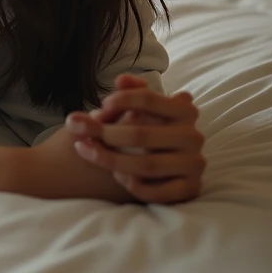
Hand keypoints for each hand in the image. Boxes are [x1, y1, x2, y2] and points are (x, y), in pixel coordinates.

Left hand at [64, 74, 206, 204]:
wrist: (160, 161)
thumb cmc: (145, 126)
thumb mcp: (139, 106)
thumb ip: (131, 91)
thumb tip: (121, 80)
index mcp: (184, 110)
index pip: (148, 99)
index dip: (119, 101)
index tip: (100, 106)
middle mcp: (193, 137)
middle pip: (141, 134)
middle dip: (104, 133)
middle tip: (77, 129)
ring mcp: (194, 164)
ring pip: (146, 164)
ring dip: (110, 159)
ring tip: (87, 150)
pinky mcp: (190, 189)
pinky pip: (159, 192)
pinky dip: (134, 185)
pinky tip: (116, 176)